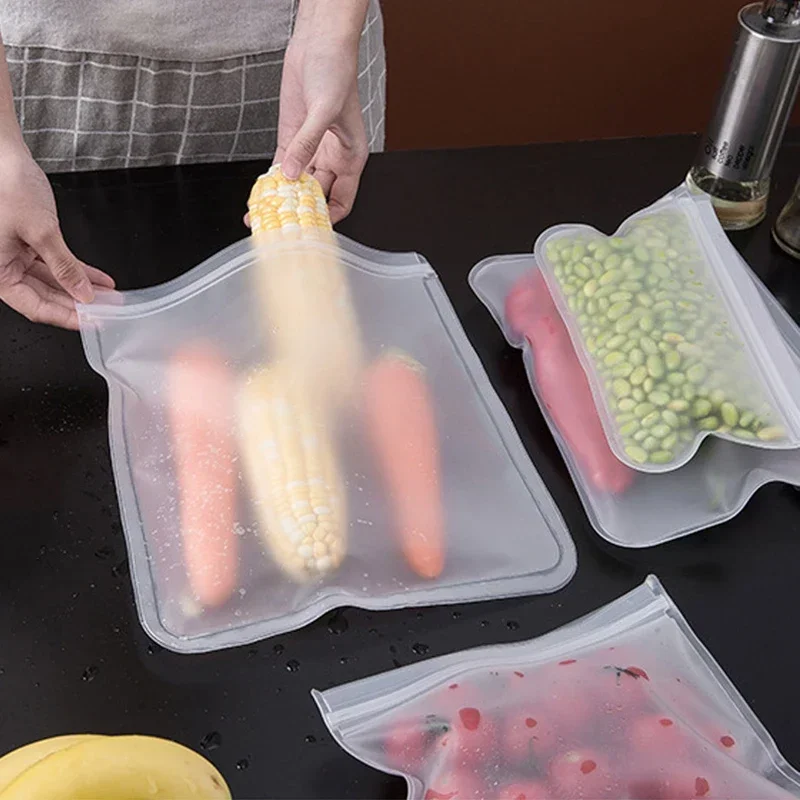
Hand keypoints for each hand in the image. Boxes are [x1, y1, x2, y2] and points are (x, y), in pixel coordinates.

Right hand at [0, 144, 113, 329]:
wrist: (3, 153)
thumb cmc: (6, 184)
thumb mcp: (41, 231)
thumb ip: (63, 266)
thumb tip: (82, 294)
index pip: (35, 307)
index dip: (66, 317)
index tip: (93, 322)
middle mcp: (3, 267)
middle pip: (45, 297)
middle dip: (78, 305)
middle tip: (108, 311)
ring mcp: (15, 256)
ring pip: (53, 282)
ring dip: (81, 289)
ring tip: (110, 297)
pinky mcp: (28, 244)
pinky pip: (55, 265)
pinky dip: (77, 271)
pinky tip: (99, 280)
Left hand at [274, 0, 368, 222]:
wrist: (319, 44)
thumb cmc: (337, 71)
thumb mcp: (325, 110)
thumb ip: (307, 143)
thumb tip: (291, 172)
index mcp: (350, 158)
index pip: (341, 201)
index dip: (327, 218)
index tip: (309, 228)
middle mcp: (331, 158)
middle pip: (315, 197)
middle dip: (298, 212)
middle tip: (279, 226)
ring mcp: (310, 150)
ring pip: (295, 184)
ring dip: (281, 199)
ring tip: (264, 214)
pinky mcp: (291, 138)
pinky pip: (281, 167)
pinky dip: (271, 180)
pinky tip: (261, 192)